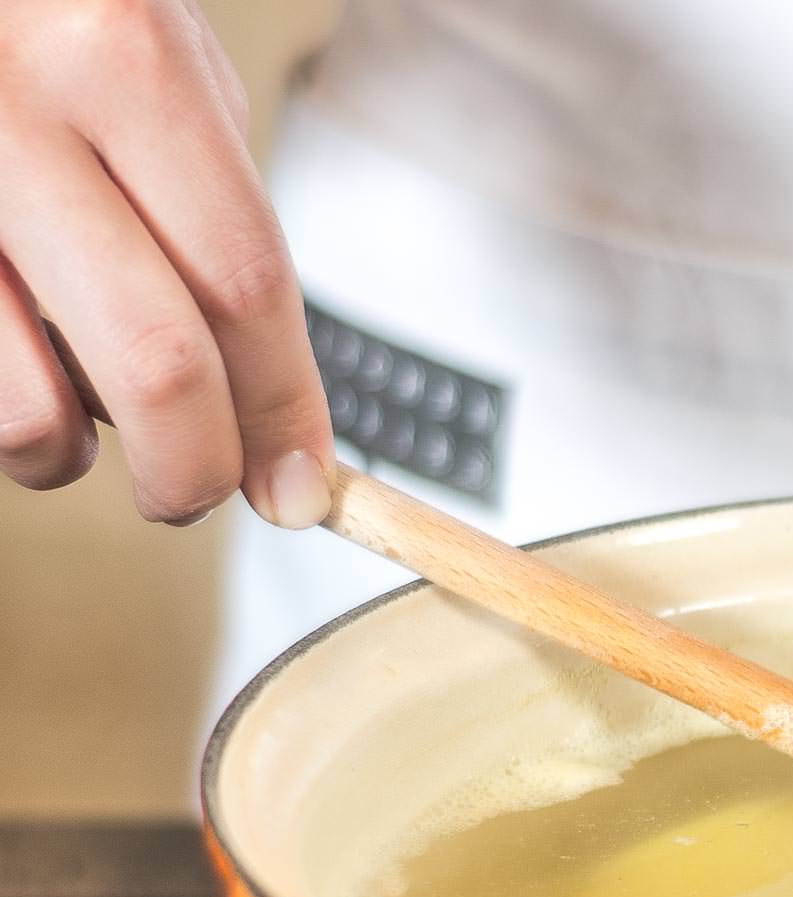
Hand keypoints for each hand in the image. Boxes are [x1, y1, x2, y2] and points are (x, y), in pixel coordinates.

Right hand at [0, 0, 330, 526]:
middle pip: (157, 363)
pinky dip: (6, 408)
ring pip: (29, 408)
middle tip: (203, 492)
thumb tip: (268, 394)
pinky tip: (15, 362)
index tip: (303, 486)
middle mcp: (15, 113)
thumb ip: (207, 205)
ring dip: (73, 457)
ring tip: (84, 433)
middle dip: (198, 466)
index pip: (243, 283)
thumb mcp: (151, 54)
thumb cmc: (42, 7)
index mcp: (123, 59)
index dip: (284, 408)